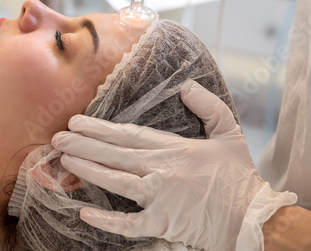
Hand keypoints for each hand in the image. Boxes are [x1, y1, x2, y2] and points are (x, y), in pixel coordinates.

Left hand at [52, 80, 295, 249]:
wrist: (253, 217)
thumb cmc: (240, 177)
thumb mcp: (230, 133)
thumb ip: (208, 107)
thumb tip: (186, 87)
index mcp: (174, 148)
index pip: (129, 134)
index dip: (100, 127)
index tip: (77, 120)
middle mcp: (162, 169)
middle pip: (115, 154)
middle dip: (84, 144)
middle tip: (58, 137)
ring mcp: (160, 197)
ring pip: (116, 181)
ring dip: (88, 170)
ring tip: (65, 159)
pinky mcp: (162, 223)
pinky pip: (129, 223)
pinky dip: (107, 220)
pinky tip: (84, 213)